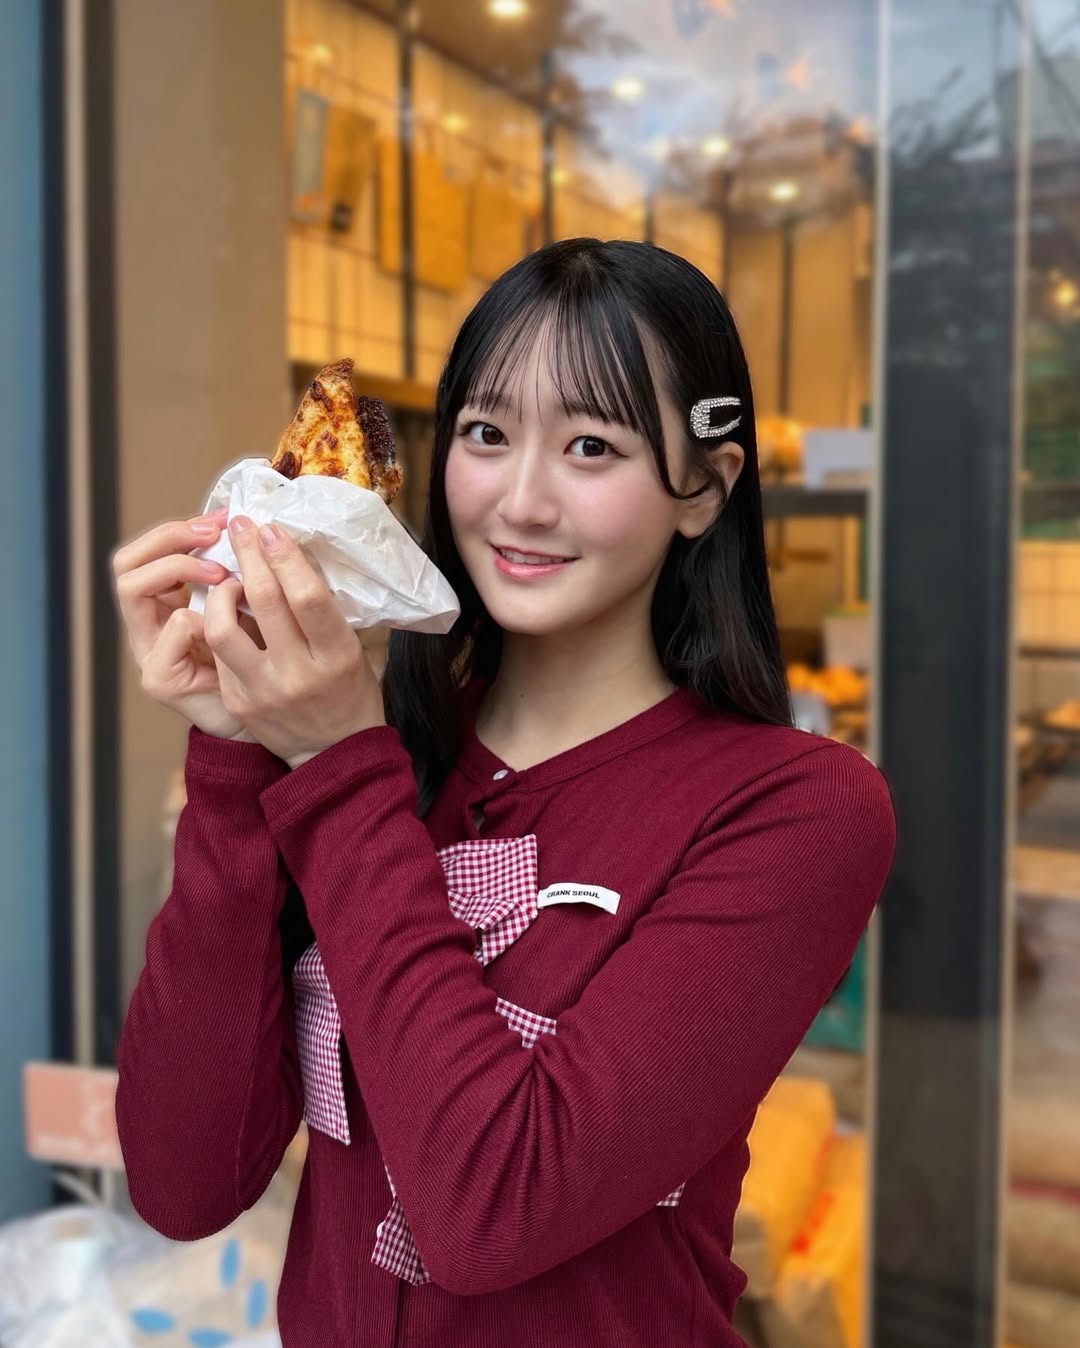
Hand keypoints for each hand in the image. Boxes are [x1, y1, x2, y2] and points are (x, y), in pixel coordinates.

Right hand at [111, 508, 264, 741]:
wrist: (272, 722)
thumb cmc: (268, 661)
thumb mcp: (253, 607)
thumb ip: (239, 574)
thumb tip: (254, 526)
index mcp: (165, 603)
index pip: (145, 551)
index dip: (179, 529)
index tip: (223, 517)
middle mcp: (148, 625)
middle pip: (125, 562)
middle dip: (170, 538)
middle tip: (216, 534)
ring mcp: (148, 652)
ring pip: (132, 587)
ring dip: (180, 569)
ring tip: (223, 573)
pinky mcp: (160, 679)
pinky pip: (172, 629)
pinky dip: (201, 615)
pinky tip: (231, 623)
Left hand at [202, 515, 384, 766]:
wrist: (333, 754)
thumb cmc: (348, 690)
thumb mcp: (349, 650)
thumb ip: (320, 613)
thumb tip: (288, 556)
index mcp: (336, 656)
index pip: (307, 597)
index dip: (285, 556)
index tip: (270, 529)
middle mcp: (299, 673)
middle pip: (264, 600)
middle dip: (248, 554)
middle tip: (241, 527)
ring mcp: (263, 690)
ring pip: (222, 627)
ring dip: (220, 591)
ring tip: (227, 577)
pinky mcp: (238, 701)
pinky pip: (218, 652)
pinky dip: (220, 624)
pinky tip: (227, 612)